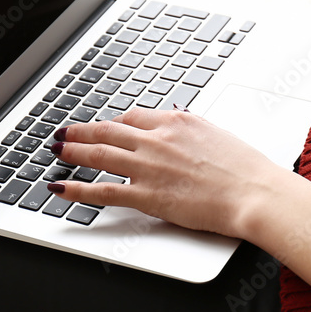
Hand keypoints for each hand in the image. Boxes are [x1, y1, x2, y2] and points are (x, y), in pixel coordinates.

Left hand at [47, 109, 287, 237]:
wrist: (254, 192)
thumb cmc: (244, 168)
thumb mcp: (216, 133)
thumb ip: (191, 126)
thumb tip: (177, 116)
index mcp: (175, 122)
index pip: (132, 118)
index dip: (111, 123)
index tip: (102, 127)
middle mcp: (157, 140)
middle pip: (108, 130)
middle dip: (81, 130)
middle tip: (64, 132)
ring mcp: (149, 167)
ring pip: (99, 154)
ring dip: (72, 151)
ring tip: (56, 150)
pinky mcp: (146, 195)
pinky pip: (103, 190)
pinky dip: (77, 188)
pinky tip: (60, 187)